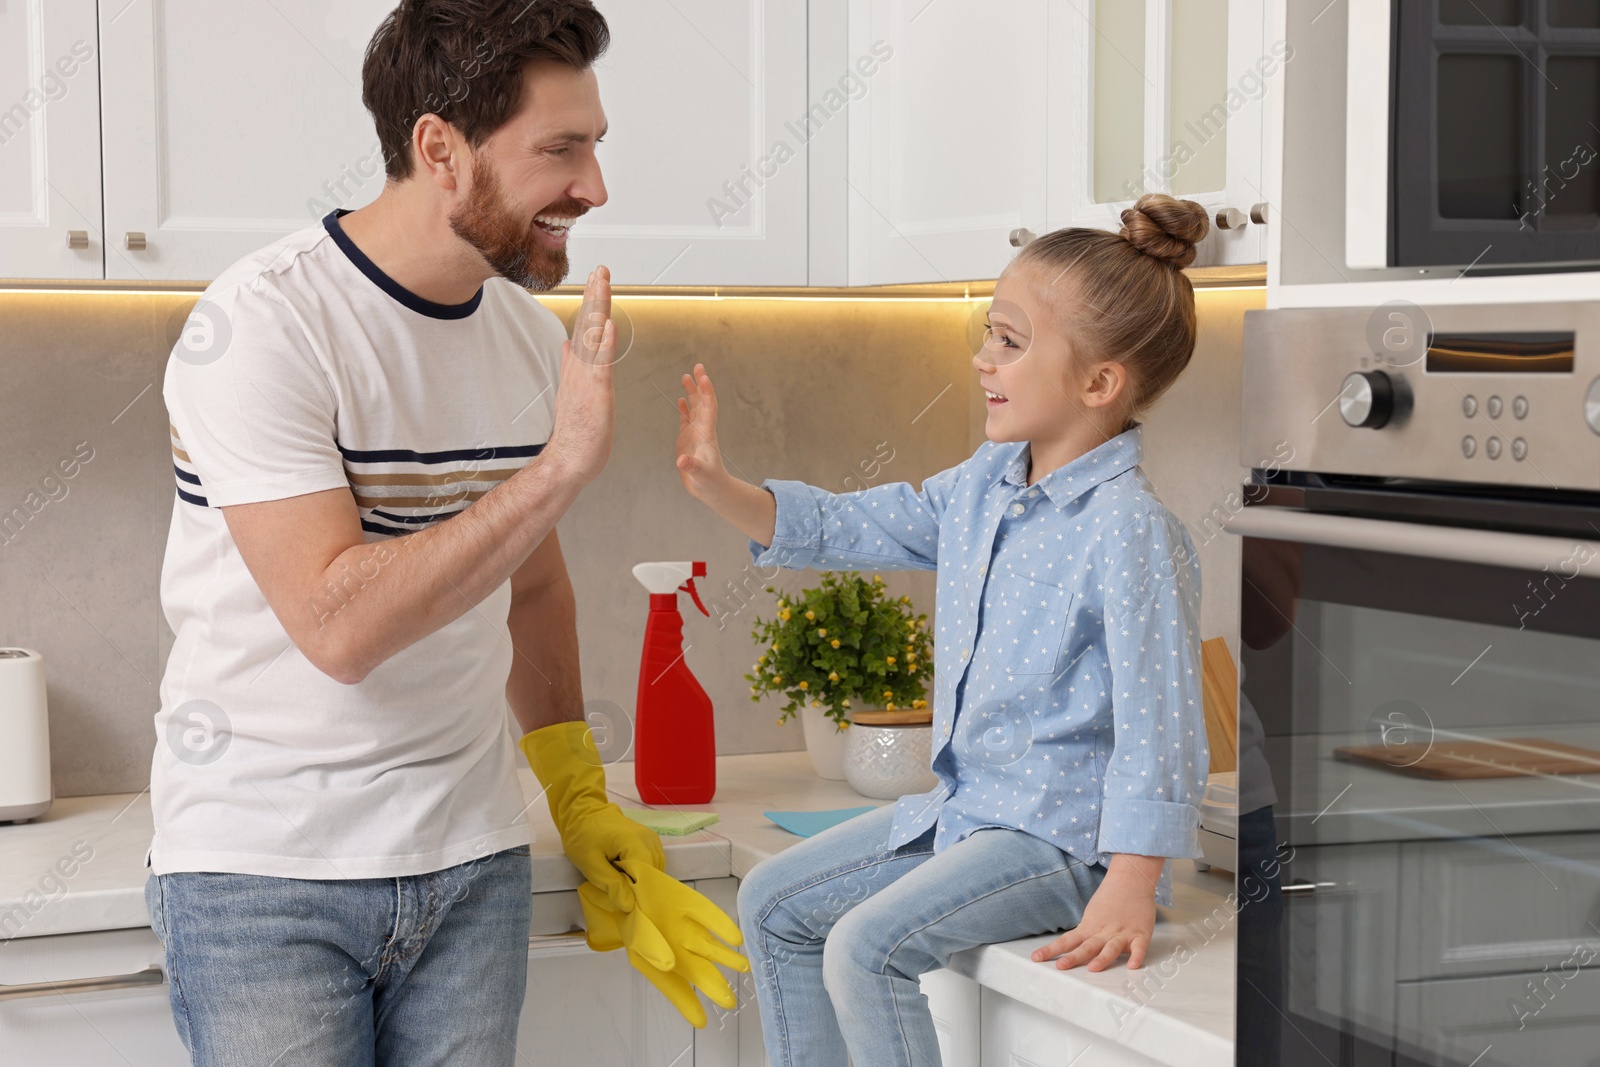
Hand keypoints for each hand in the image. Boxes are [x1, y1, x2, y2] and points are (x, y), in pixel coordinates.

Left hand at [518, 721, 664, 912]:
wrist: (581, 810)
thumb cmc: (582, 835)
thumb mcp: (590, 863)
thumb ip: (610, 884)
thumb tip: (629, 906)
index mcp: (636, 843)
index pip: (648, 878)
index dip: (638, 895)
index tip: (625, 906)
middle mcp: (650, 839)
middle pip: (654, 874)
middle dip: (639, 889)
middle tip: (619, 897)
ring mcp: (651, 838)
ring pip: (655, 870)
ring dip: (640, 881)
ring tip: (621, 885)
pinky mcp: (648, 839)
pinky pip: (652, 862)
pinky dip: (641, 872)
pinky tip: (625, 875)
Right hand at [545, 266, 615, 486]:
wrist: (568, 461)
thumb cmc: (576, 434)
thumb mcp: (574, 393)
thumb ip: (571, 367)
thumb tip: (568, 345)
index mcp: (577, 369)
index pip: (585, 327)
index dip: (591, 302)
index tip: (596, 279)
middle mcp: (579, 369)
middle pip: (587, 323)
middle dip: (595, 294)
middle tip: (601, 268)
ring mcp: (586, 379)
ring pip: (593, 336)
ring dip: (599, 307)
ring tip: (602, 281)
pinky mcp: (596, 393)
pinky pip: (601, 364)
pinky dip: (606, 343)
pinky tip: (609, 323)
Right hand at [575, 865, 749, 1028]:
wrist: (628, 880)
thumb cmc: (629, 912)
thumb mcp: (633, 930)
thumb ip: (648, 946)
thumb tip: (667, 965)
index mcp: (654, 962)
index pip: (672, 987)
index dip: (687, 1005)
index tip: (701, 1020)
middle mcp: (675, 949)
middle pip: (697, 971)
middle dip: (713, 986)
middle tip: (729, 1002)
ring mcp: (686, 928)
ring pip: (710, 949)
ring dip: (728, 959)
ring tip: (744, 968)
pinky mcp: (693, 906)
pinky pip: (710, 917)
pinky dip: (723, 927)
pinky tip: (736, 939)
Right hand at [675, 363, 729, 499]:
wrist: (711, 489)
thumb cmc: (709, 482)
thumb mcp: (700, 474)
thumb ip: (691, 467)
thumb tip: (682, 461)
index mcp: (707, 434)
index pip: (708, 408)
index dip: (707, 392)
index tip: (703, 377)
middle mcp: (702, 430)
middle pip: (702, 402)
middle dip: (700, 385)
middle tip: (697, 367)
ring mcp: (695, 434)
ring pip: (694, 408)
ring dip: (692, 392)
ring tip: (686, 377)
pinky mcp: (688, 440)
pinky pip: (686, 419)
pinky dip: (684, 408)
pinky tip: (681, 399)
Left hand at [1031, 869, 1157, 971]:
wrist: (1131, 879)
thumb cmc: (1110, 899)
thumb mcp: (1092, 915)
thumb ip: (1085, 933)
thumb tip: (1069, 947)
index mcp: (1089, 927)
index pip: (1067, 941)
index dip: (1051, 950)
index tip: (1035, 958)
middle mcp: (1103, 932)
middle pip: (1086, 947)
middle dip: (1073, 958)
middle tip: (1060, 967)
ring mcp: (1122, 933)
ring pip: (1111, 949)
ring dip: (1102, 959)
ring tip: (1093, 968)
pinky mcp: (1140, 934)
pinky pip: (1139, 947)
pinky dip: (1137, 956)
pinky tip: (1133, 966)